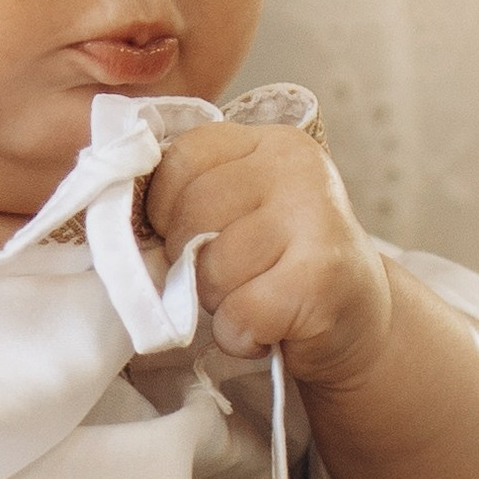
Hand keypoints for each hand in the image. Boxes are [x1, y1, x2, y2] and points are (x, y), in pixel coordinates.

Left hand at [145, 120, 393, 394]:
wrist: (361, 318)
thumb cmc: (284, 267)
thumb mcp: (242, 211)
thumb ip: (190, 196)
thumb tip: (117, 219)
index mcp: (266, 142)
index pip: (176, 162)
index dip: (165, 212)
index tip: (193, 237)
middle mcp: (295, 167)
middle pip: (189, 217)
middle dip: (194, 265)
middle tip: (237, 277)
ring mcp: (314, 217)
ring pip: (211, 269)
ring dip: (222, 304)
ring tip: (259, 299)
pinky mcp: (321, 276)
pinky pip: (240, 312)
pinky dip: (243, 335)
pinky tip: (272, 326)